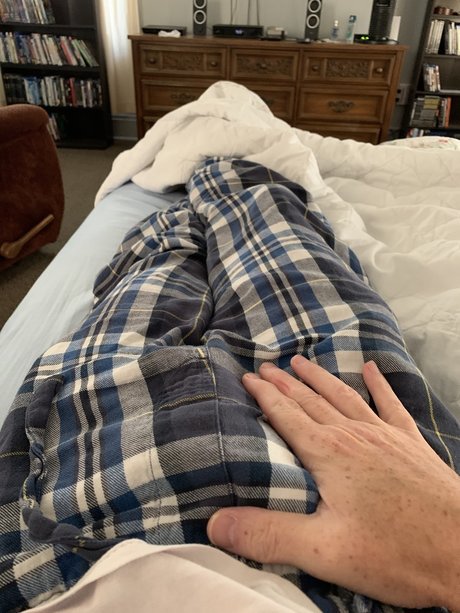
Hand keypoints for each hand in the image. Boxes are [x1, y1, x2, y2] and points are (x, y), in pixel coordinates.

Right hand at [207, 357, 459, 608]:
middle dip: (285, 382)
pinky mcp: (411, 443)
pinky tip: (372, 368)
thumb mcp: (324, 551)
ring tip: (301, 361)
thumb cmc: (396, 551)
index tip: (247, 376)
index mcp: (329, 454)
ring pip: (344, 395)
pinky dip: (379, 384)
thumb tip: (215, 523)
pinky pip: (390, 404)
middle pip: (311, 400)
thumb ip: (268, 534)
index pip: (287, 415)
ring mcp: (386, 435)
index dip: (264, 394)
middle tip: (265, 365)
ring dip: (320, 378)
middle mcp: (355, 435)